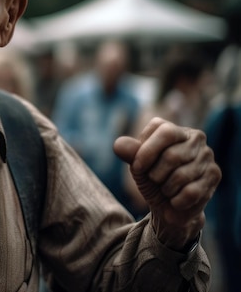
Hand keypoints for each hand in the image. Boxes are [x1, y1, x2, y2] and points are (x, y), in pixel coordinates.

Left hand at [114, 117, 220, 250]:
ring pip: (181, 175)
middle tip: (155, 180)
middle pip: (172, 156)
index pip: (164, 131)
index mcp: (173, 129)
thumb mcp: (137, 166)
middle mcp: (195, 138)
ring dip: (166, 189)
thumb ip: (129, 153)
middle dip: (156, 175)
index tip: (137, 167)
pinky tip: (176, 200)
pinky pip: (191, 192)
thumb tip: (118, 145)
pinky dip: (176, 200)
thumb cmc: (152, 179)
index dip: (147, 152)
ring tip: (166, 189)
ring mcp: (207, 156)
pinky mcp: (215, 175)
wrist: (167, 205)